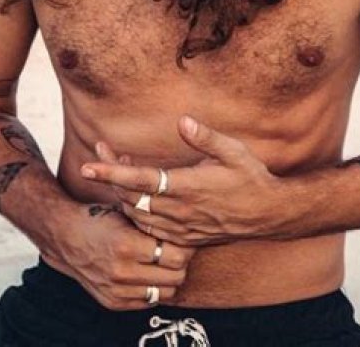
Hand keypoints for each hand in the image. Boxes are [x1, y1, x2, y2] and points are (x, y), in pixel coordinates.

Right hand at [40, 202, 194, 309]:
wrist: (66, 238)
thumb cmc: (100, 218)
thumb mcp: (124, 205)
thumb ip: (148, 202)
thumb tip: (171, 191)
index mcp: (127, 244)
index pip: (175, 256)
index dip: (183, 247)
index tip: (180, 238)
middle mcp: (122, 271)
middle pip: (175, 277)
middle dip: (179, 263)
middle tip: (176, 251)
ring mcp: (117, 290)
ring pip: (165, 293)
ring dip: (168, 278)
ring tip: (163, 263)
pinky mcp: (113, 302)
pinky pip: (148, 301)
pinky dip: (152, 288)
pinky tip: (148, 273)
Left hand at [81, 117, 280, 246]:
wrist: (270, 214)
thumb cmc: (251, 177)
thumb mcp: (234, 151)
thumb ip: (206, 137)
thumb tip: (182, 120)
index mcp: (188, 187)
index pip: (141, 180)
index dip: (112, 173)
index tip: (89, 166)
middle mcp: (180, 211)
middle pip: (131, 198)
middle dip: (110, 177)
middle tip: (100, 151)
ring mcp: (181, 228)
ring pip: (137, 216)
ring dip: (121, 195)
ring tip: (116, 170)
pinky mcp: (185, 239)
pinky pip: (150, 231)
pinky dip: (135, 215)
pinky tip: (134, 198)